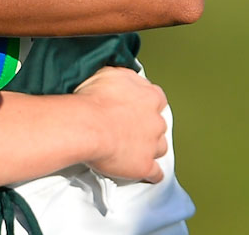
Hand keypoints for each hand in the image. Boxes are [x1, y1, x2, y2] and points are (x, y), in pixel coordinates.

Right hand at [73, 67, 168, 183]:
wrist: (88, 125)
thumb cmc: (94, 100)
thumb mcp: (108, 74)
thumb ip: (123, 78)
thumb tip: (124, 79)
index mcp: (150, 97)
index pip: (157, 100)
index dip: (146, 105)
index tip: (136, 108)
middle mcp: (156, 120)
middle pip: (159, 125)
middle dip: (147, 127)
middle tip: (130, 129)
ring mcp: (152, 145)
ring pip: (160, 148)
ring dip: (150, 149)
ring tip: (135, 151)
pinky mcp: (145, 166)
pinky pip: (155, 174)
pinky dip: (151, 175)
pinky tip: (145, 174)